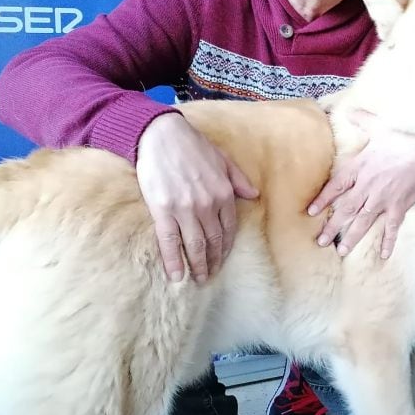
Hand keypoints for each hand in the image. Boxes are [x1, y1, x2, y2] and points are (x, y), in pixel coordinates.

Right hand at [136, 113, 258, 282]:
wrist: (161, 135)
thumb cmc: (192, 145)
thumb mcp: (223, 159)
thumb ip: (238, 179)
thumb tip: (253, 194)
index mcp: (224, 193)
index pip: (228, 228)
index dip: (225, 247)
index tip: (222, 258)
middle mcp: (208, 205)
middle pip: (213, 241)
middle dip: (213, 261)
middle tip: (210, 276)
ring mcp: (185, 209)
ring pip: (195, 245)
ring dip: (197, 265)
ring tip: (197, 279)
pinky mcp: (163, 210)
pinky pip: (169, 241)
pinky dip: (174, 260)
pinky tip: (176, 275)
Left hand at [307, 110, 414, 257]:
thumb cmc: (404, 136)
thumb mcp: (379, 126)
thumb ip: (362, 120)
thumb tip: (350, 110)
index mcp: (360, 168)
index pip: (336, 187)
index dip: (323, 200)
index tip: (311, 212)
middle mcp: (367, 186)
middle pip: (345, 209)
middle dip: (332, 226)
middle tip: (321, 241)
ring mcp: (383, 199)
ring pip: (363, 222)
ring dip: (351, 237)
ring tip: (341, 251)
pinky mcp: (399, 206)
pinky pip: (392, 227)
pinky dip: (388, 241)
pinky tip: (384, 255)